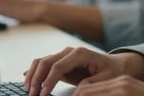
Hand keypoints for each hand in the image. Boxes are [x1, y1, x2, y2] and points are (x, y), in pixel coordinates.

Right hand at [23, 46, 143, 95]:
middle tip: (32, 95)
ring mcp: (64, 55)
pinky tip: (27, 81)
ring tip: (29, 90)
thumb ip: (91, 83)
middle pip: (46, 62)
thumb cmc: (112, 71)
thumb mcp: (106, 79)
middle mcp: (69, 51)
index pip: (58, 67)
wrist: (116, 65)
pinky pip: (44, 64)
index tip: (43, 95)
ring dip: (32, 75)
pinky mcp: (61, 62)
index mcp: (80, 53)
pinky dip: (34, 72)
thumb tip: (76, 90)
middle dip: (36, 79)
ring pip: (42, 61)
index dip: (48, 81)